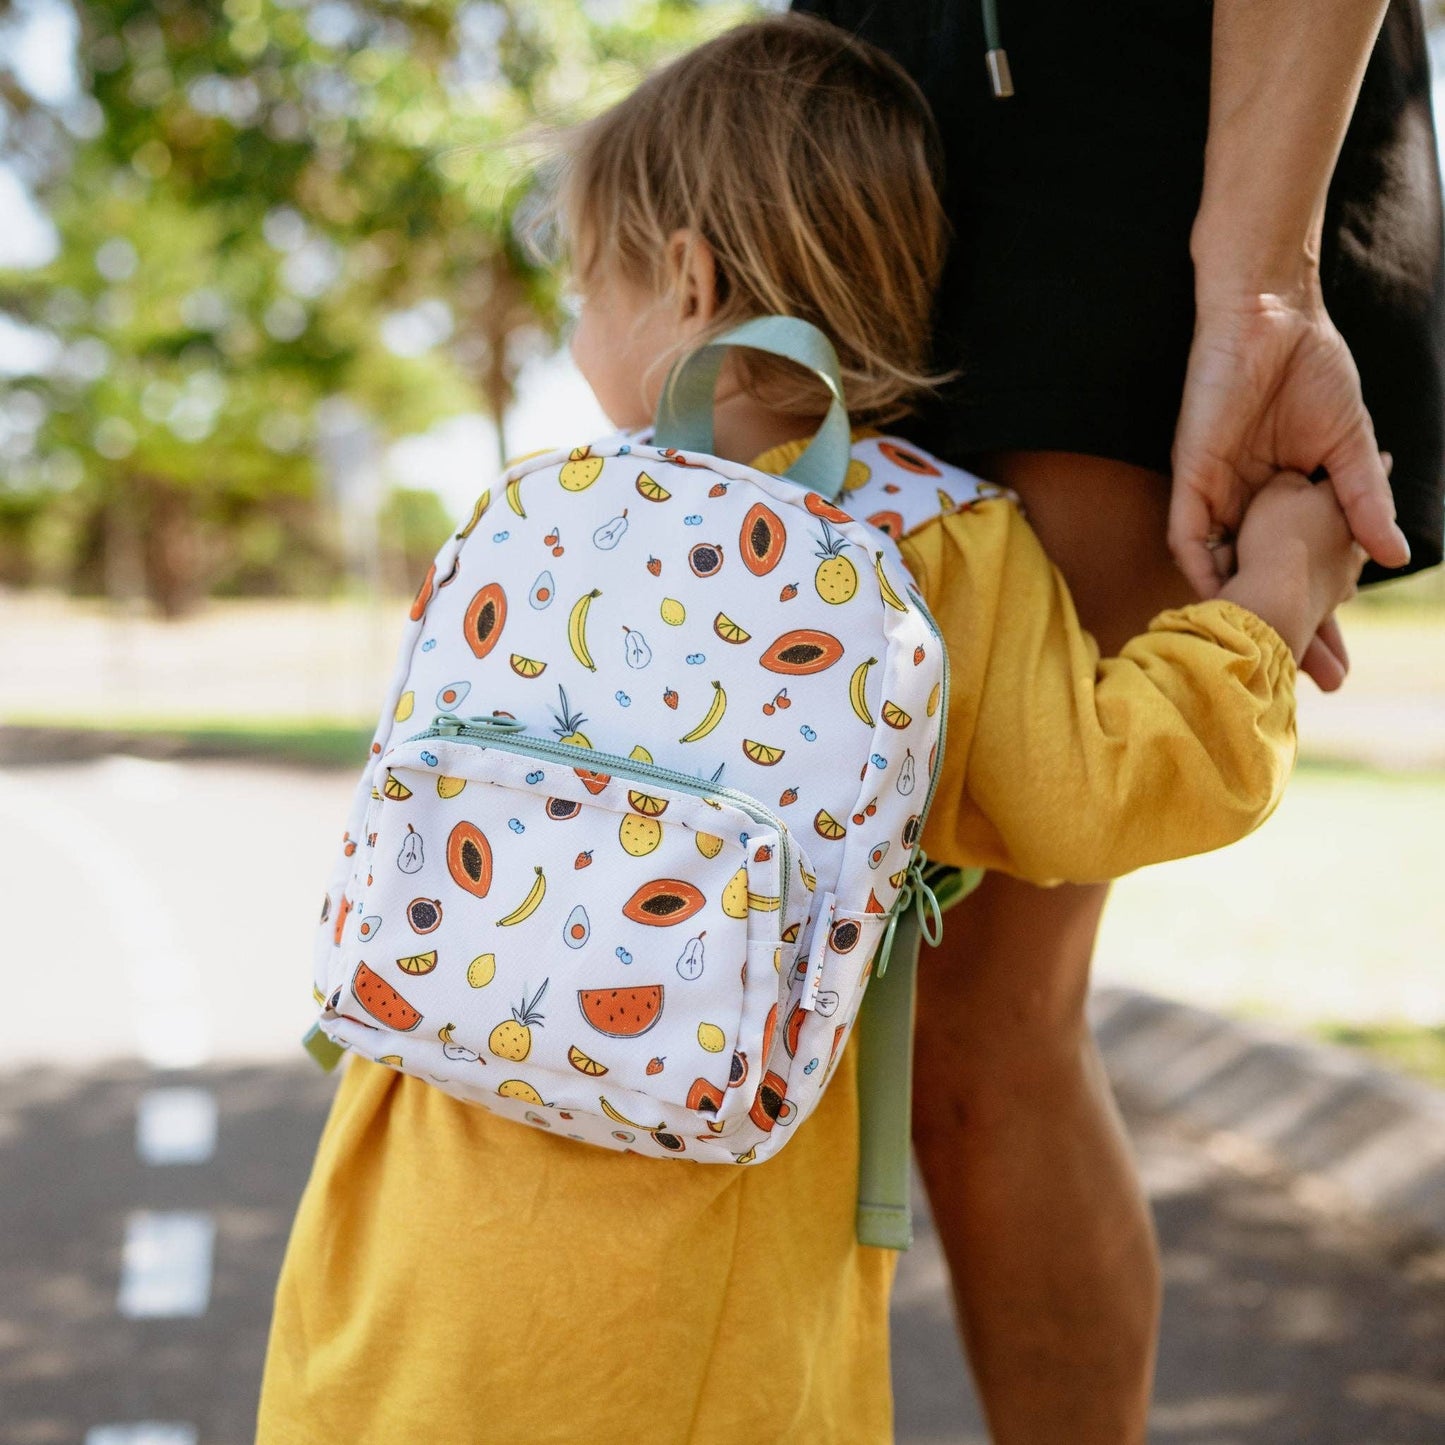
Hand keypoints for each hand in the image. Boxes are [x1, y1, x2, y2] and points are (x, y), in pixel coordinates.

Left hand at [1169, 291, 1409, 685]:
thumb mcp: (1347, 447)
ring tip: (1262, 659)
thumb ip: (1361, 502)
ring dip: (1236, 615)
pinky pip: (1187, 534)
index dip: (1320, 619)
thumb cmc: (1310, 370)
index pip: (1300, 572)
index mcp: (1283, 502)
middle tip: (1309, 685)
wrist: (1274, 316)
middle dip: (1284, 633)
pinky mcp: (1192, 476)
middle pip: (1260, 585)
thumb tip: (1397, 556)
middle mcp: (1246, 509)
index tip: (1339, 668)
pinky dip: (1200, 570)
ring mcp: (1217, 496)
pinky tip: (1215, 605)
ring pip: (1221, 572)